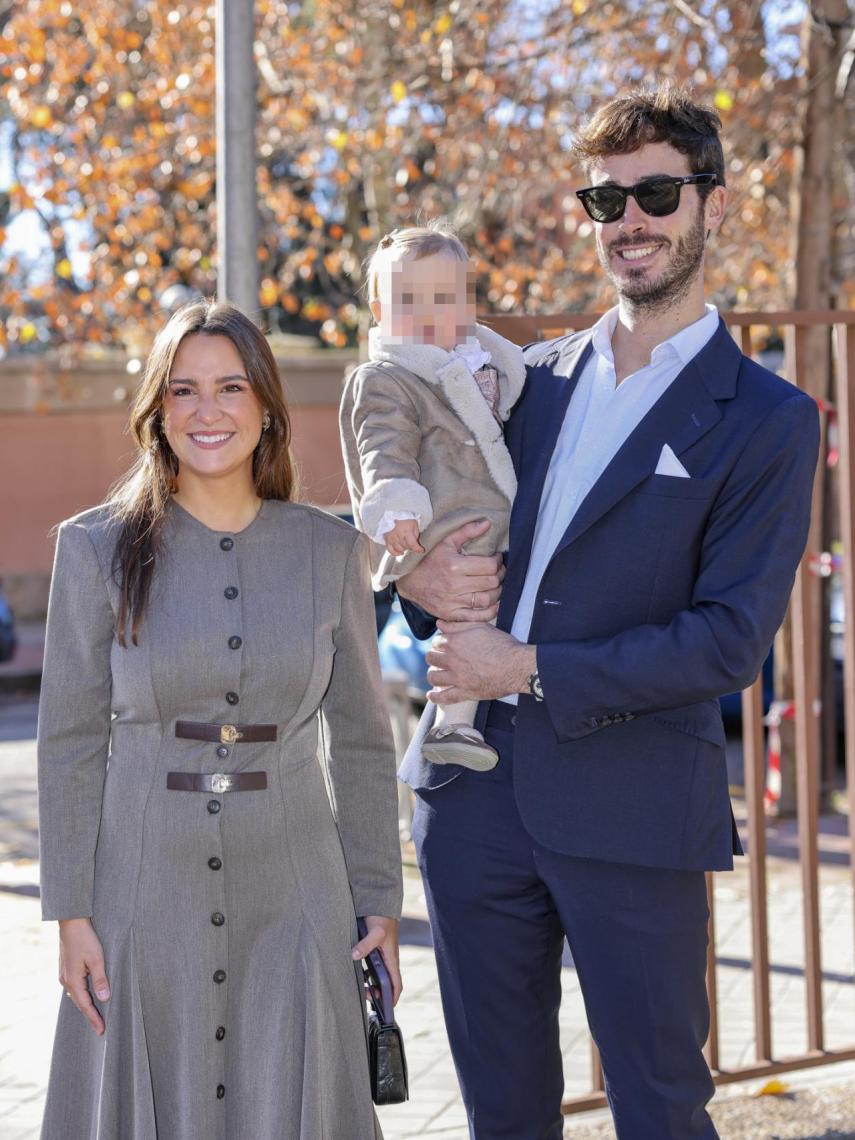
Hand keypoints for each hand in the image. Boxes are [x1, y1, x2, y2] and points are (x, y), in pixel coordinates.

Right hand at [58, 917, 109, 1034]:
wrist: (71, 922)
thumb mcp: (97, 958)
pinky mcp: (67, 969)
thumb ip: (100, 979)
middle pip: (80, 1003)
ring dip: (86, 1005)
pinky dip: (83, 995)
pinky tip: (88, 997)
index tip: (102, 1030)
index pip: (85, 1005)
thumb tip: (104, 998)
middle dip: (90, 1015)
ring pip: (77, 995)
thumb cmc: (85, 939)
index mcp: (73, 980)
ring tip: (96, 1016)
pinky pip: (75, 987)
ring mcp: (65, 974)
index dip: (94, 1018)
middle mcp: (66, 980)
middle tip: (100, 1028)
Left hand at [352, 915, 402, 1004]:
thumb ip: (366, 944)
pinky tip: (355, 973)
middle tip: (366, 996)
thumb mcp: (376, 932)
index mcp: (391, 959)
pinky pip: (371, 967)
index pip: (396, 984)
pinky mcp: (373, 950)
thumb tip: (354, 956)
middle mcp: (387, 959)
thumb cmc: (382, 917)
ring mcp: (381, 955)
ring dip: (371, 985)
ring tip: (360, 988)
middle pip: (387, 983)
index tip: (387, 1009)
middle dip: (379, 994)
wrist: (379, 902)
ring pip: (378, 976)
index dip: (393, 997)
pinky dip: (365, 974)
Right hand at [384, 518, 423, 556]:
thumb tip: (415, 544)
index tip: (421, 550)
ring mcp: (391, 537)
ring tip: (406, 544)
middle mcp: (398, 535)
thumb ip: (415, 535)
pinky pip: (390, 550)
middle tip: (413, 543)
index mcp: (406, 530)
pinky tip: (401, 552)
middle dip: (411, 546)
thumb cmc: (406, 518)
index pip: (412, 544)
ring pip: (399, 549)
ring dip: (404, 548)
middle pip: (406, 547)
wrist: (393, 512)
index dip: (418, 549)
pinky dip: (396, 553)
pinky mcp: (386, 539)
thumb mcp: (414, 524)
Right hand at [396, 519, 503, 621]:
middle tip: (498, 571)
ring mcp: (453, 602)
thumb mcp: (446, 542)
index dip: (498, 561)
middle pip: (491, 582)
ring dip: (497, 592)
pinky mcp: (451, 614)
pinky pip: (476, 617)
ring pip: (487, 599)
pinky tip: (494, 604)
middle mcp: (455, 585)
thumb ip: (467, 532)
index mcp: (455, 566)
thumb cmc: (430, 560)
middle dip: (500, 575)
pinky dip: (489, 612)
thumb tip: (487, 523)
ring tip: (495, 585)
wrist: (410, 581)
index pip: (490, 566)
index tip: (496, 558)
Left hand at [427, 622, 536, 702]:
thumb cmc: (502, 644)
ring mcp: (458, 677)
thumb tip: (439, 623)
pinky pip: (445, 698)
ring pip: (433, 677)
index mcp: (455, 642)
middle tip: (440, 659)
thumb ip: (458, 625)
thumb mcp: (481, 627)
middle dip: (434, 657)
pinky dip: (436, 698)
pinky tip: (432, 696)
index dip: (440, 643)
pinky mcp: (465, 693)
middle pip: (431, 658)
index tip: (445, 646)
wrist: (517, 665)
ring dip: (433, 675)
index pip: (436, 641)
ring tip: (437, 675)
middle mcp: (452, 660)